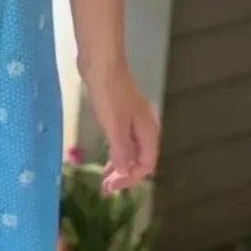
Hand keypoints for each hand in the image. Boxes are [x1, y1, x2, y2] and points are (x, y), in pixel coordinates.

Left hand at [80, 60, 159, 192]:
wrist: (102, 62)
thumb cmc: (109, 94)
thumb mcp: (114, 126)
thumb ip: (121, 151)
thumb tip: (124, 172)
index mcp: (148, 131)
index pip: (146, 164)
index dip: (130, 179)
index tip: (110, 188)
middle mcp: (145, 127)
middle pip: (140, 159)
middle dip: (125, 175)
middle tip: (105, 188)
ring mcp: (133, 119)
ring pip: (131, 150)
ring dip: (120, 166)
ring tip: (104, 178)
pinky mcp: (121, 112)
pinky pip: (123, 140)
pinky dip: (116, 152)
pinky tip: (106, 156)